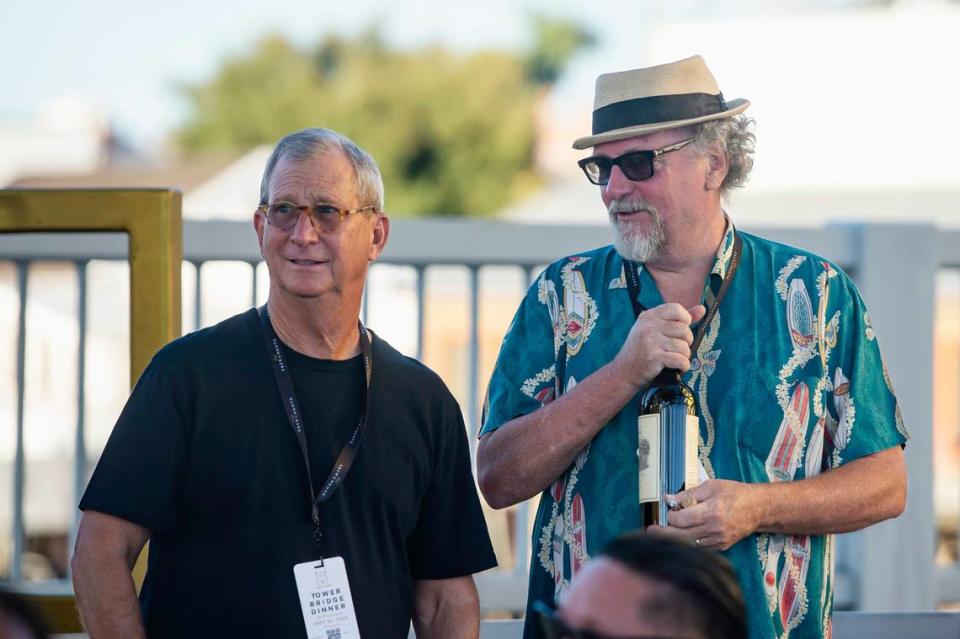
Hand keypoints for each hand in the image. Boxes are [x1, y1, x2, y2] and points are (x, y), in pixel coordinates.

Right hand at [613, 303, 706, 388]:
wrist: (624, 372)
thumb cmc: (641, 351)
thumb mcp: (655, 330)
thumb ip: (679, 320)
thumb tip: (702, 308)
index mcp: (649, 316)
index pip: (676, 309)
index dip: (684, 320)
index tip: (679, 332)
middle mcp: (648, 325)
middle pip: (684, 329)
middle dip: (686, 342)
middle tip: (676, 350)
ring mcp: (650, 340)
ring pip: (684, 346)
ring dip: (684, 356)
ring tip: (674, 360)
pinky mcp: (653, 356)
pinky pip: (680, 360)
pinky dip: (683, 367)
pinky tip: (676, 368)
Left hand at [647, 479, 765, 550]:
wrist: (758, 508)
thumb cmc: (734, 493)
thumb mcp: (711, 486)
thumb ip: (689, 494)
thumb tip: (668, 499)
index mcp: (711, 511)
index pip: (681, 519)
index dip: (671, 515)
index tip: (669, 510)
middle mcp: (714, 529)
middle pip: (681, 536)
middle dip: (664, 533)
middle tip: (650, 530)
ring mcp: (718, 540)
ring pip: (689, 544)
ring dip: (675, 539)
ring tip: (662, 534)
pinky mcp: (722, 547)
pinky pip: (700, 547)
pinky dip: (689, 543)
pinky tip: (681, 537)